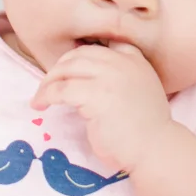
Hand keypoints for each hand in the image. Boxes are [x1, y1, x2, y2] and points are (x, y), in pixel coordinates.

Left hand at [30, 42, 170, 173]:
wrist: (155, 149)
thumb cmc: (144, 129)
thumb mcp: (138, 91)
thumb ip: (120, 78)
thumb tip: (85, 78)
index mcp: (134, 59)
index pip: (99, 46)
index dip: (79, 56)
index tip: (66, 71)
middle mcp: (122, 62)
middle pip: (78, 54)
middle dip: (58, 69)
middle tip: (47, 86)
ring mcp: (110, 77)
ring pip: (67, 69)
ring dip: (48, 83)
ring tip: (40, 97)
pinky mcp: (96, 95)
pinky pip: (61, 90)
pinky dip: (46, 96)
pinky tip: (41, 105)